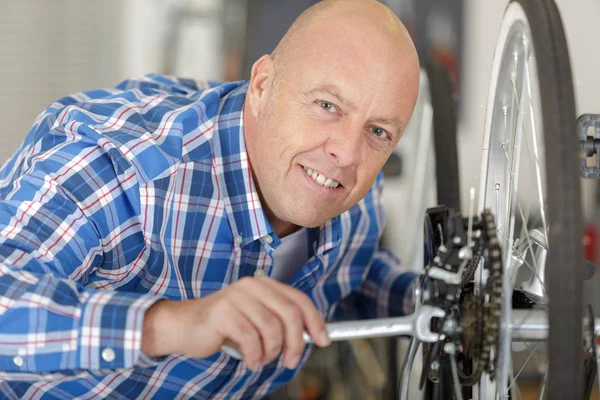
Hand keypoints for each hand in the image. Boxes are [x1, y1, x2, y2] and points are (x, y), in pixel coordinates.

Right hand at [142, 276, 329, 369]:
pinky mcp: (223, 312)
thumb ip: (280, 322)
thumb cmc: (225, 326)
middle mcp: (253, 285)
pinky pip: (251, 340)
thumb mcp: (258, 320)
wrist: (185, 325)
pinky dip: (254, 356)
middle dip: (296, 343)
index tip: (323, 341)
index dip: (315, 321)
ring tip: (260, 358)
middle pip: (289, 314)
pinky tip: (249, 360)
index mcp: (265, 284)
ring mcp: (237, 297)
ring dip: (270, 352)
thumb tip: (313, 336)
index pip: (299, 300)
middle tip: (290, 361)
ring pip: (271, 329)